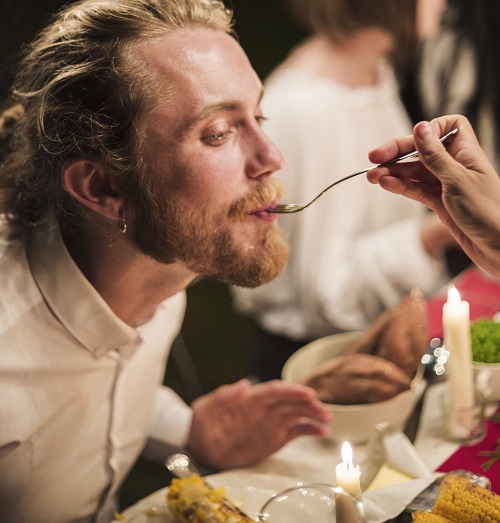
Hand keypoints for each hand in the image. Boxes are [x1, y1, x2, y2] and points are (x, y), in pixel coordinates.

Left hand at [187, 379, 331, 469]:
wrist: (200, 447)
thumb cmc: (200, 425)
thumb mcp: (205, 410)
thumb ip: (222, 397)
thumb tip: (243, 384)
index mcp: (249, 399)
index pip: (274, 391)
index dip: (291, 391)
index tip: (308, 394)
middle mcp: (264, 408)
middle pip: (290, 401)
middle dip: (308, 403)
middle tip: (325, 410)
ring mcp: (271, 422)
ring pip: (297, 414)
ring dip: (313, 415)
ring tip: (328, 420)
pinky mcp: (274, 436)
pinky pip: (295, 431)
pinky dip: (310, 430)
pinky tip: (322, 432)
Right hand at [367, 115, 499, 276]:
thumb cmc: (489, 212)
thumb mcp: (457, 180)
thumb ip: (435, 156)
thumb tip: (420, 128)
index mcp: (466, 153)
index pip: (448, 126)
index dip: (430, 128)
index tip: (413, 137)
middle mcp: (455, 166)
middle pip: (422, 151)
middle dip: (398, 152)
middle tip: (374, 157)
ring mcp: (446, 185)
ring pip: (415, 172)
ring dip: (393, 172)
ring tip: (372, 176)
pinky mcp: (440, 204)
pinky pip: (416, 190)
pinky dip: (401, 187)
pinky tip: (386, 185)